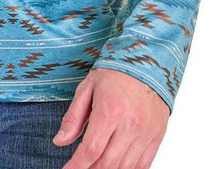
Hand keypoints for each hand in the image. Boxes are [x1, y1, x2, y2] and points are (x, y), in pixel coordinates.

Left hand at [52, 67, 169, 168]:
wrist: (147, 60)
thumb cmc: (115, 72)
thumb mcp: (87, 88)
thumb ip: (73, 117)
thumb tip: (59, 141)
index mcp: (110, 111)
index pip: (90, 150)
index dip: (76, 166)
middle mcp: (130, 125)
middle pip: (107, 164)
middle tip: (80, 168)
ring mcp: (146, 132)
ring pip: (125, 168)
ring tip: (95, 168)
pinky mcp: (157, 136)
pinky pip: (143, 165)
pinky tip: (116, 167)